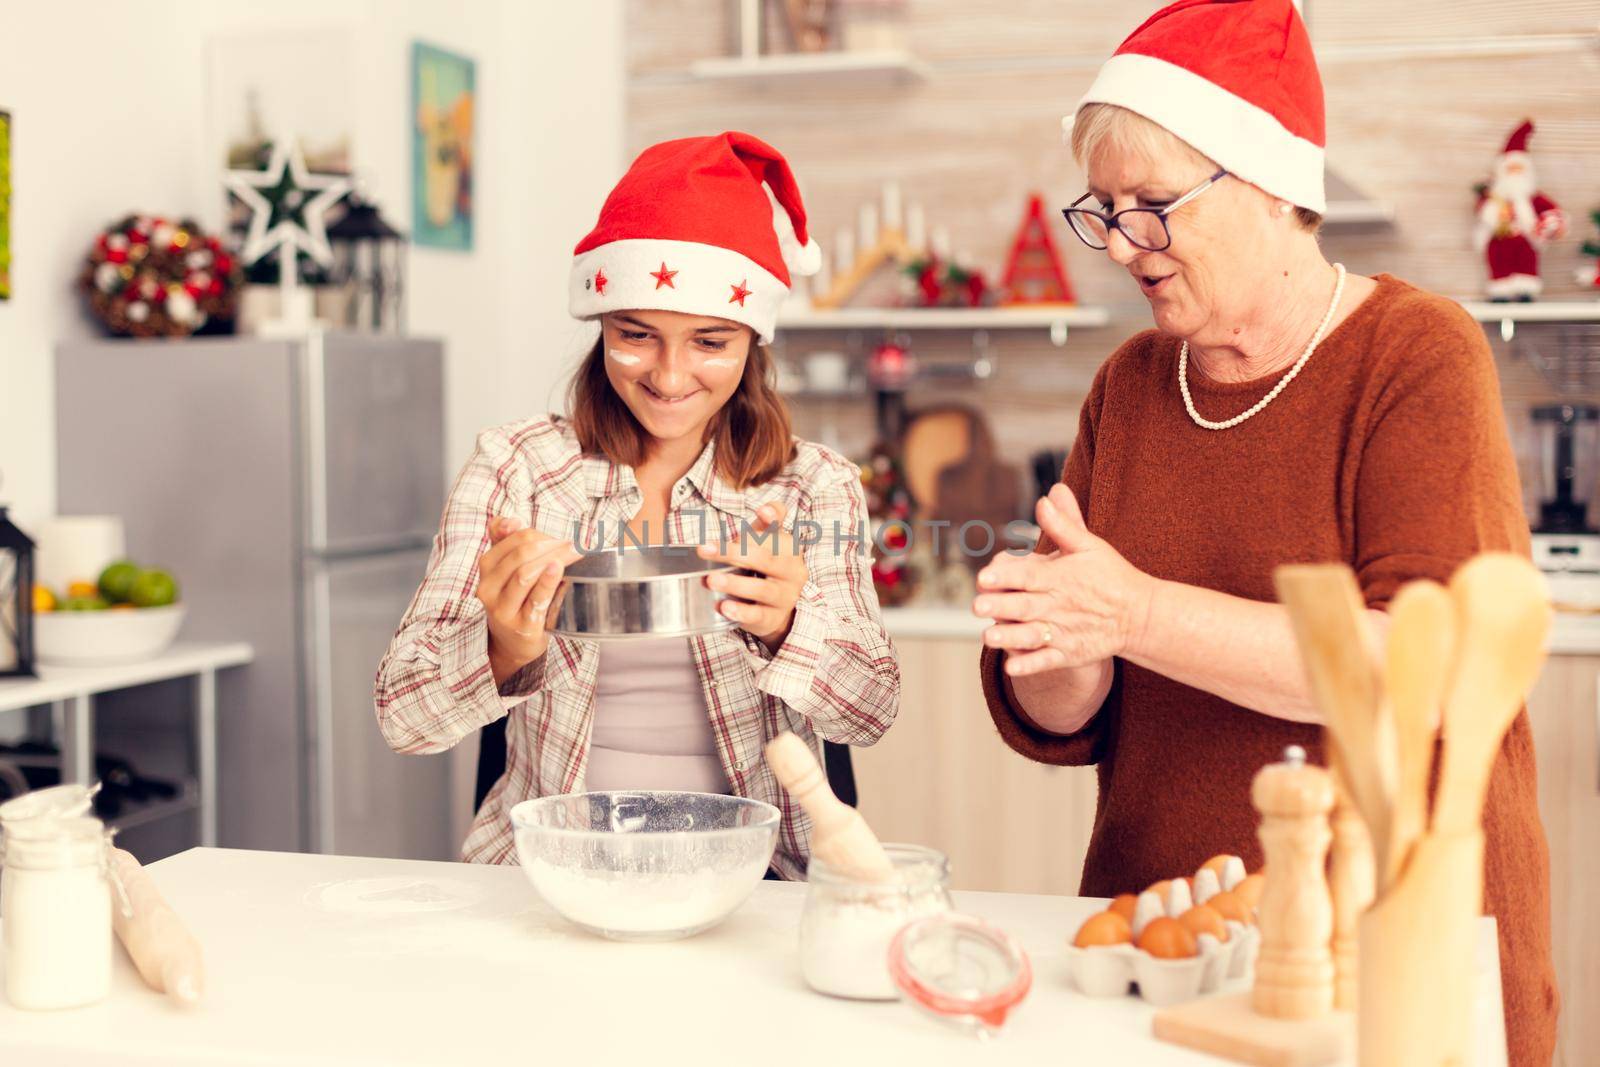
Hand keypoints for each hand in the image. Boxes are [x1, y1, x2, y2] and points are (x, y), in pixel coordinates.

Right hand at [476, 517, 579, 683]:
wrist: (512, 643)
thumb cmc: (515, 599)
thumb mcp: (507, 570)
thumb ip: (507, 541)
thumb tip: (513, 521)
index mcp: (487, 567)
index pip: (514, 538)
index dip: (541, 534)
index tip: (562, 538)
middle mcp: (488, 587)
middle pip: (521, 554)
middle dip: (551, 544)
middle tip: (576, 545)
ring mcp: (502, 608)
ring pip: (525, 574)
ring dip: (554, 559)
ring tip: (576, 553)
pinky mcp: (520, 626)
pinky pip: (535, 599)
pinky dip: (548, 582)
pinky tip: (558, 569)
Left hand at [696, 502, 806, 651]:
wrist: (778, 608)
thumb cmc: (766, 567)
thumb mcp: (768, 543)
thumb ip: (766, 523)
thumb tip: (766, 509)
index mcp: (790, 549)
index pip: (779, 533)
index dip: (768, 524)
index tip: (756, 516)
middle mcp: (792, 572)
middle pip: (765, 559)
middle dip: (733, 553)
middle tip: (704, 549)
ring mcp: (785, 597)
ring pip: (762, 589)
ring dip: (735, 583)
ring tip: (711, 580)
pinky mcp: (773, 618)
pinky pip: (758, 615)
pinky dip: (741, 611)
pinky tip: (724, 607)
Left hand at [972, 485, 1156, 676]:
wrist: (1139, 615)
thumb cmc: (1109, 575)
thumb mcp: (1089, 546)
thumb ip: (1064, 524)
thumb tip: (1046, 496)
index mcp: (1061, 577)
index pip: (1030, 575)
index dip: (1007, 575)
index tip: (985, 576)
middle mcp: (1060, 605)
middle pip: (1026, 606)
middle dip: (1001, 606)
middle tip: (977, 606)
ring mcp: (1064, 632)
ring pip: (1033, 636)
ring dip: (1010, 638)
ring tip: (988, 638)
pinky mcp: (1070, 653)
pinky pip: (1048, 661)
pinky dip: (1031, 665)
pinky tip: (1011, 668)